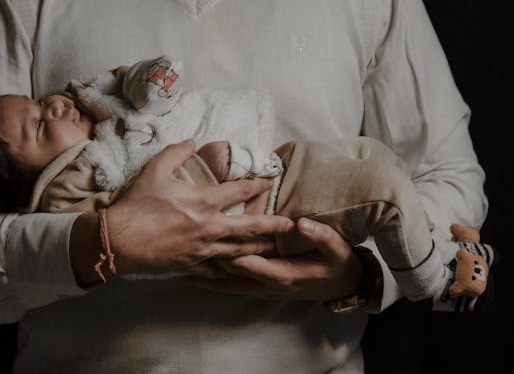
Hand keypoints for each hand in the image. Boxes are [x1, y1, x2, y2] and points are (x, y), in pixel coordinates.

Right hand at [103, 140, 295, 274]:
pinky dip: (232, 268)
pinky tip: (240, 268)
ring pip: (240, 251)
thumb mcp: (155, 170)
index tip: (270, 180)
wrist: (118, 241)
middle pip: (250, 227)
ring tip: (273, 247)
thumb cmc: (137, 205)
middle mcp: (209, 227)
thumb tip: (192, 141)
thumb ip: (176, 151)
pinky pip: (219, 268)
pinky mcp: (193, 265)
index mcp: (204, 202)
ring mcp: (203, 249)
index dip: (258, 183)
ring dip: (259, 248)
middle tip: (290, 225)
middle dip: (273, 225)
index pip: (240, 190)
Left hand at [176, 217, 362, 300]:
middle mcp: (266, 284)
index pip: (251, 264)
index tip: (212, 240)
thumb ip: (321, 236)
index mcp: (283, 273)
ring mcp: (259, 288)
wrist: (339, 286)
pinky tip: (189, 275)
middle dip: (206, 264)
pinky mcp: (255, 287)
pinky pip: (227, 285)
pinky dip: (208, 280)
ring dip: (202, 275)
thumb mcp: (336, 250)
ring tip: (175, 267)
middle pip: (230, 275)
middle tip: (181, 252)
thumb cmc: (336, 264)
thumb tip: (302, 224)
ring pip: (224, 283)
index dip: (230, 253)